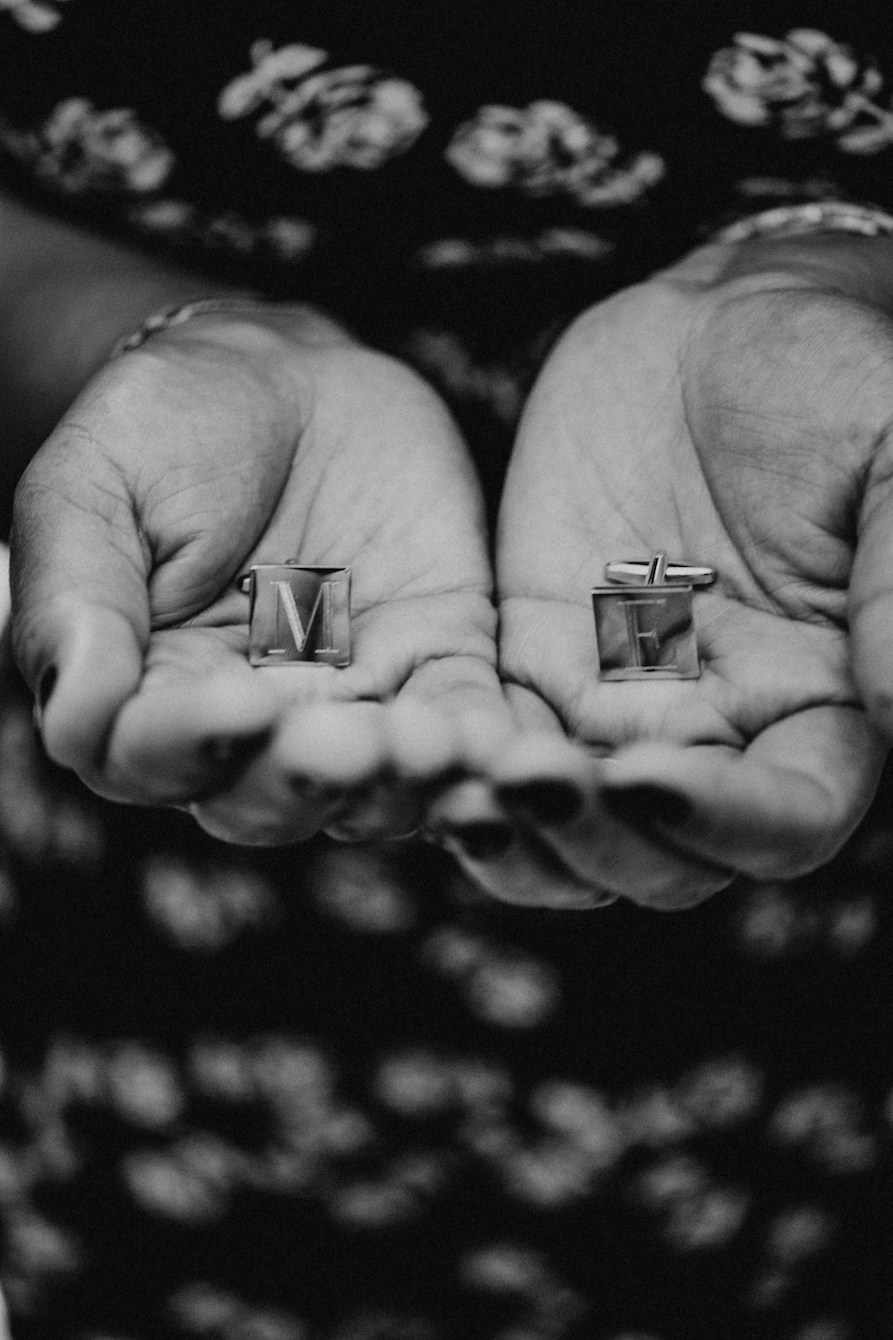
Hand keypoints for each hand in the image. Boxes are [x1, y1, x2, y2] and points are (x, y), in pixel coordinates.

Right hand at [11, 306, 506, 842]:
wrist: (284, 376)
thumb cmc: (166, 430)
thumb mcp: (94, 491)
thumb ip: (77, 603)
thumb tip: (76, 718)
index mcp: (149, 698)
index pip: (156, 758)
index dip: (194, 745)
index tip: (237, 703)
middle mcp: (250, 728)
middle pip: (269, 800)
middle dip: (308, 781)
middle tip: (347, 744)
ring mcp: (350, 704)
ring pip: (372, 786)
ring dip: (403, 781)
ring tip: (432, 745)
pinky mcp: (436, 665)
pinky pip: (465, 725)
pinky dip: (484, 747)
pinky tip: (498, 744)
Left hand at [457, 236, 892, 907]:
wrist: (714, 331)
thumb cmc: (829, 380)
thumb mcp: (891, 455)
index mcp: (818, 712)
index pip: (783, 822)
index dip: (720, 823)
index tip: (644, 775)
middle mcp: (718, 735)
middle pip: (659, 858)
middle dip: (594, 839)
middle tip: (531, 784)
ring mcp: (618, 709)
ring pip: (562, 830)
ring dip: (512, 831)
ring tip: (462, 786)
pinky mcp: (534, 667)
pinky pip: (490, 747)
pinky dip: (455, 764)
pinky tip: (409, 740)